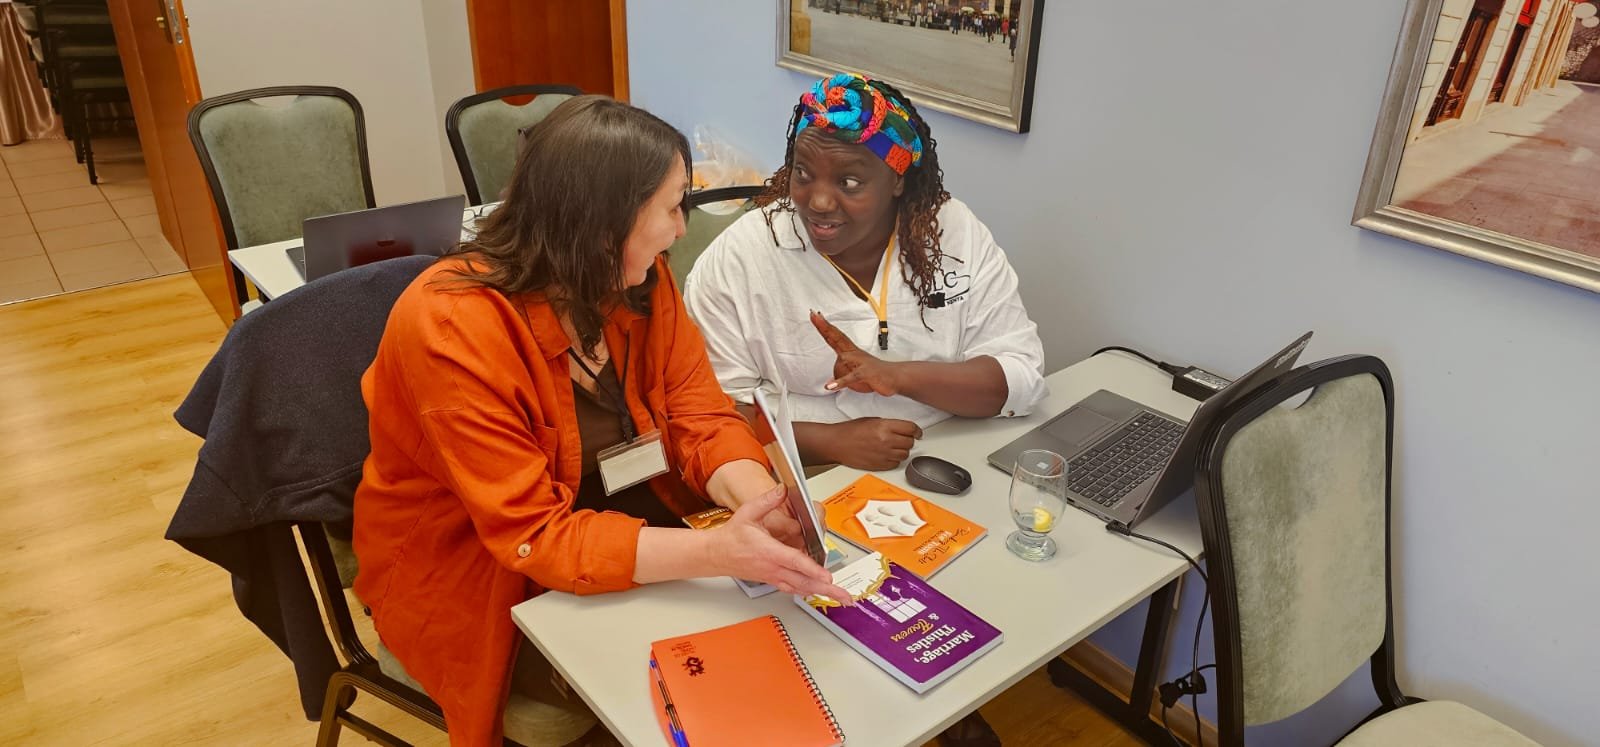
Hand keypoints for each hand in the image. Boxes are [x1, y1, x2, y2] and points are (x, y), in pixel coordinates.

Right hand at [704, 490, 849, 599]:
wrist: (716, 555)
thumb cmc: (732, 537)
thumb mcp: (748, 513)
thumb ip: (767, 500)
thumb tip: (783, 489)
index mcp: (769, 552)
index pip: (794, 562)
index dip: (812, 569)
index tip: (827, 576)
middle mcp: (773, 568)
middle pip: (804, 581)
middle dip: (826, 589)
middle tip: (844, 596)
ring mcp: (774, 576)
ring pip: (801, 588)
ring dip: (821, 593)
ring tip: (839, 597)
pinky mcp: (773, 580)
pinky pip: (794, 588)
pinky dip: (809, 591)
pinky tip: (820, 592)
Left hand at [811, 311, 902, 395]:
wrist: (895, 377)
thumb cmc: (875, 373)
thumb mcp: (854, 373)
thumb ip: (842, 374)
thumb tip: (831, 381)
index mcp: (851, 352)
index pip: (835, 336)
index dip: (825, 326)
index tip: (815, 315)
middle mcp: (855, 354)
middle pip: (837, 338)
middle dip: (825, 327)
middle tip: (814, 315)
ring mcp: (860, 363)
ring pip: (843, 358)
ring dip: (833, 353)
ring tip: (820, 338)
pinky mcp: (865, 374)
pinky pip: (851, 377)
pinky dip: (840, 382)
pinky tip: (830, 385)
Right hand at [822, 417, 922, 470]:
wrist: (836, 443)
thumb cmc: (850, 431)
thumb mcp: (872, 420)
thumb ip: (889, 425)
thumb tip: (902, 429)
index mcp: (884, 426)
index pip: (911, 428)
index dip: (916, 430)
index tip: (917, 432)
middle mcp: (886, 441)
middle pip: (910, 442)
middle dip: (909, 440)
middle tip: (904, 438)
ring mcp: (883, 454)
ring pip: (905, 455)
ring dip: (902, 451)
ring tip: (894, 447)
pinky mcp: (879, 465)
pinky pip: (895, 464)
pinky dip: (894, 460)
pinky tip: (887, 455)